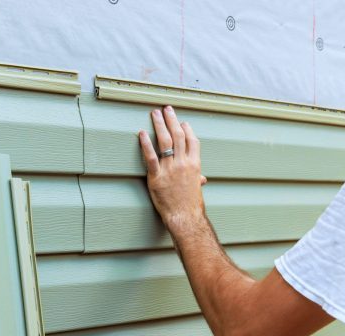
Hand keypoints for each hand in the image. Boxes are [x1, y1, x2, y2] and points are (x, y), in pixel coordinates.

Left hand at [138, 106, 206, 231]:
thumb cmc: (191, 205)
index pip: (192, 141)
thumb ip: (198, 179)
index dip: (187, 129)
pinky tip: (142, 133)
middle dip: (172, 120)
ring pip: (165, 141)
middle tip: (166, 109)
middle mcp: (183, 163)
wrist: (184, 217)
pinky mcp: (156, 176)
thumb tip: (202, 179)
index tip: (182, 121)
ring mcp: (170, 169)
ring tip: (155, 114)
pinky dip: (146, 144)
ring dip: (160, 125)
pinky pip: (150, 156)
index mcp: (195, 164)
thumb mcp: (197, 189)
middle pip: (178, 135)